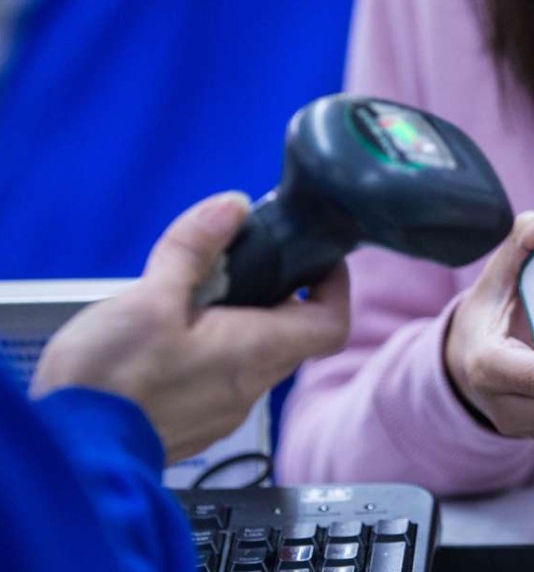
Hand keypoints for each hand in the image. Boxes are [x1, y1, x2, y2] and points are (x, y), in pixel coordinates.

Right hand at [31, 192, 350, 463]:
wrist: (70, 453)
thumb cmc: (109, 378)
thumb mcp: (149, 296)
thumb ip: (194, 248)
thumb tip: (233, 207)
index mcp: (254, 351)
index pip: (330, 325)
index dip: (335, 289)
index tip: (318, 261)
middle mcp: (250, 388)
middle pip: (294, 338)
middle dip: (284, 298)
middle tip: (252, 263)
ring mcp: (224, 412)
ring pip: (258, 360)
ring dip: (245, 325)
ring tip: (201, 295)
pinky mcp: (196, 425)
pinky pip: (226, 382)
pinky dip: (218, 352)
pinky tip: (174, 338)